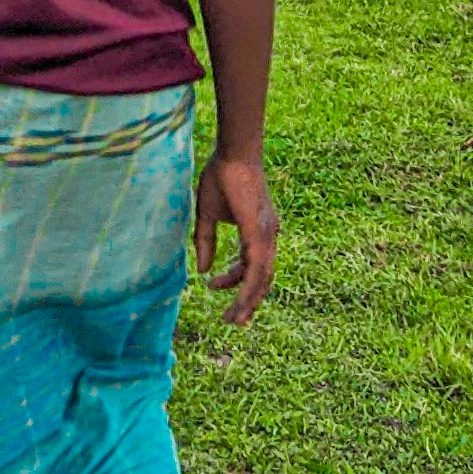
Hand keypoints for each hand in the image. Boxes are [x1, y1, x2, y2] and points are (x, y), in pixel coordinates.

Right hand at [193, 150, 279, 325]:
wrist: (233, 152)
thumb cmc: (221, 176)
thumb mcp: (207, 215)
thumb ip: (205, 242)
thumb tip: (203, 270)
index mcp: (258, 230)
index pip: (251, 265)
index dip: (233, 281)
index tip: (212, 285)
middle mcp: (268, 235)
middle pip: (263, 278)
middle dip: (249, 301)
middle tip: (235, 321)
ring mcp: (266, 234)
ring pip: (262, 279)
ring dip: (248, 302)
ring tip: (233, 320)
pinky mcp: (259, 233)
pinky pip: (256, 269)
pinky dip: (248, 288)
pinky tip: (237, 301)